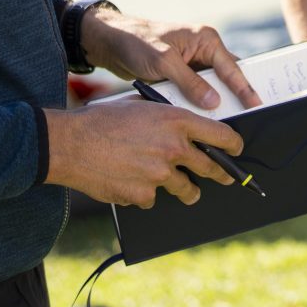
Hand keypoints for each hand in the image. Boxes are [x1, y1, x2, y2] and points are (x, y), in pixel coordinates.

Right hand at [44, 103, 244, 207]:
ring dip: (187, 190)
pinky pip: (152, 198)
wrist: (69, 144)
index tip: (237, 150)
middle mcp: (173, 149)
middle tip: (225, 178)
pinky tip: (131, 183)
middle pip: (210, 167)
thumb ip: (165, 118)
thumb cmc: (101, 120)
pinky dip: (146, 193)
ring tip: (188, 191)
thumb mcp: (140, 107)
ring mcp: (159, 175)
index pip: (220, 135)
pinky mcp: (142, 195)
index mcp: (176, 122)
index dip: (233, 144)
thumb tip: (184, 127)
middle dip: (221, 174)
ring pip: (186, 189)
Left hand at [82, 9, 262, 110]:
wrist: (110, 43)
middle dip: (236, 97)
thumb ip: (190, 82)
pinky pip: (196, 92)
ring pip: (212, 87)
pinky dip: (198, 105)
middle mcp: (203, 51)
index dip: (245, 88)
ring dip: (215, 103)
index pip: (232, 68)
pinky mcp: (181, 75)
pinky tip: (202, 120)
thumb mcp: (164, 62)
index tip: (258, 106)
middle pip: (227, 78)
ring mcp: (193, 64)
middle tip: (249, 117)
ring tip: (227, 123)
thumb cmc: (136, 42)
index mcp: (206, 40)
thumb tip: (214, 102)